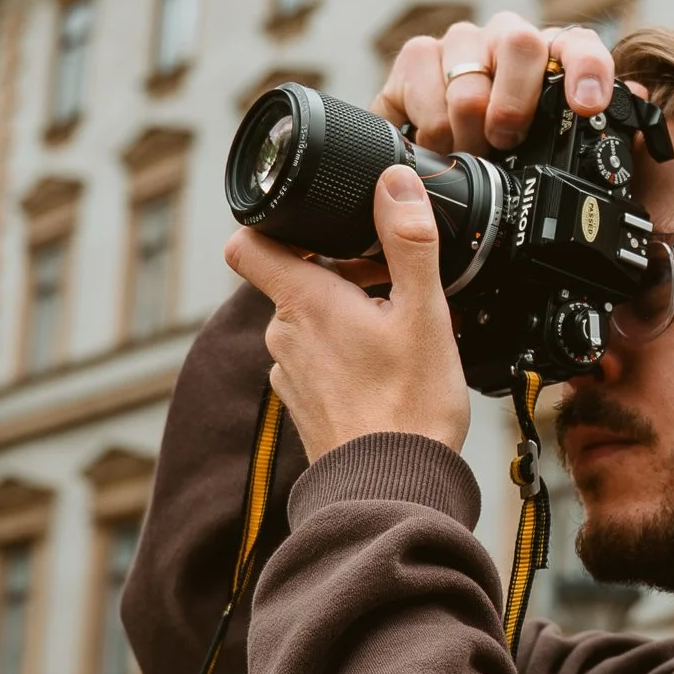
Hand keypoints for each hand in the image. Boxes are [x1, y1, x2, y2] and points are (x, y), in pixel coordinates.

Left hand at [226, 168, 470, 466]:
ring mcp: (289, 376)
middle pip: (294, 282)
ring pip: (308, 325)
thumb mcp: (423, 314)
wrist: (393, 491)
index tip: (309, 222)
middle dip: (338, 275)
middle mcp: (283, 336)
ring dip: (345, 319)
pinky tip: (386, 375)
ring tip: (396, 336)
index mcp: (303, 302)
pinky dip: (345, 359)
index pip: (249, 242)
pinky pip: (318, 365)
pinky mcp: (304, 409)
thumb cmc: (409, 408)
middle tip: (391, 286)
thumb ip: (409, 242)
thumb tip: (395, 183)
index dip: (272, 223)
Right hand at [377, 8, 615, 154]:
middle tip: (505, 142)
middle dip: (513, 102)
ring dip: (467, 124)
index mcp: (552, 62)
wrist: (438, 158)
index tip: (586, 106)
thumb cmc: (505, 158)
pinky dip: (428, 118)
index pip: (580, 47)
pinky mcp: (416, 57)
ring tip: (468, 153)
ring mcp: (462, 44)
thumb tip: (637, 98)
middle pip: (519, 42)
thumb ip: (601, 129)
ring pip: (468, 68)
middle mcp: (508, 42)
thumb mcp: (557, 156)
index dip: (587, 69)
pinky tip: (435, 140)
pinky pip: (420, 73)